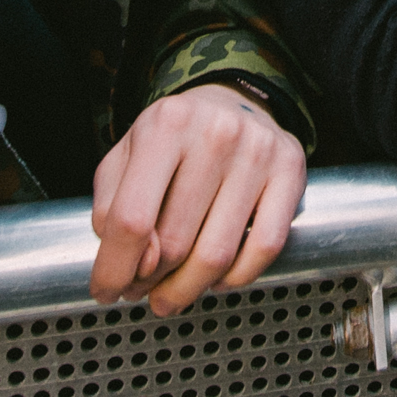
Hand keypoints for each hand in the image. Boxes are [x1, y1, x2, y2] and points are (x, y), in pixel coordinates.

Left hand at [88, 82, 305, 315]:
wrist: (234, 103)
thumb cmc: (174, 138)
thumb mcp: (126, 156)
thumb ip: (111, 208)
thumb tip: (132, 263)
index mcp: (166, 124)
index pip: (131, 217)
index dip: (113, 268)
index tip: (106, 291)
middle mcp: (216, 133)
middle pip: (174, 243)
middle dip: (149, 282)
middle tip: (140, 288)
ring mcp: (258, 151)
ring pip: (217, 256)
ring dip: (186, 290)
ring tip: (170, 293)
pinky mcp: (291, 170)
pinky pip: (264, 249)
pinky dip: (235, 278)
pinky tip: (216, 278)